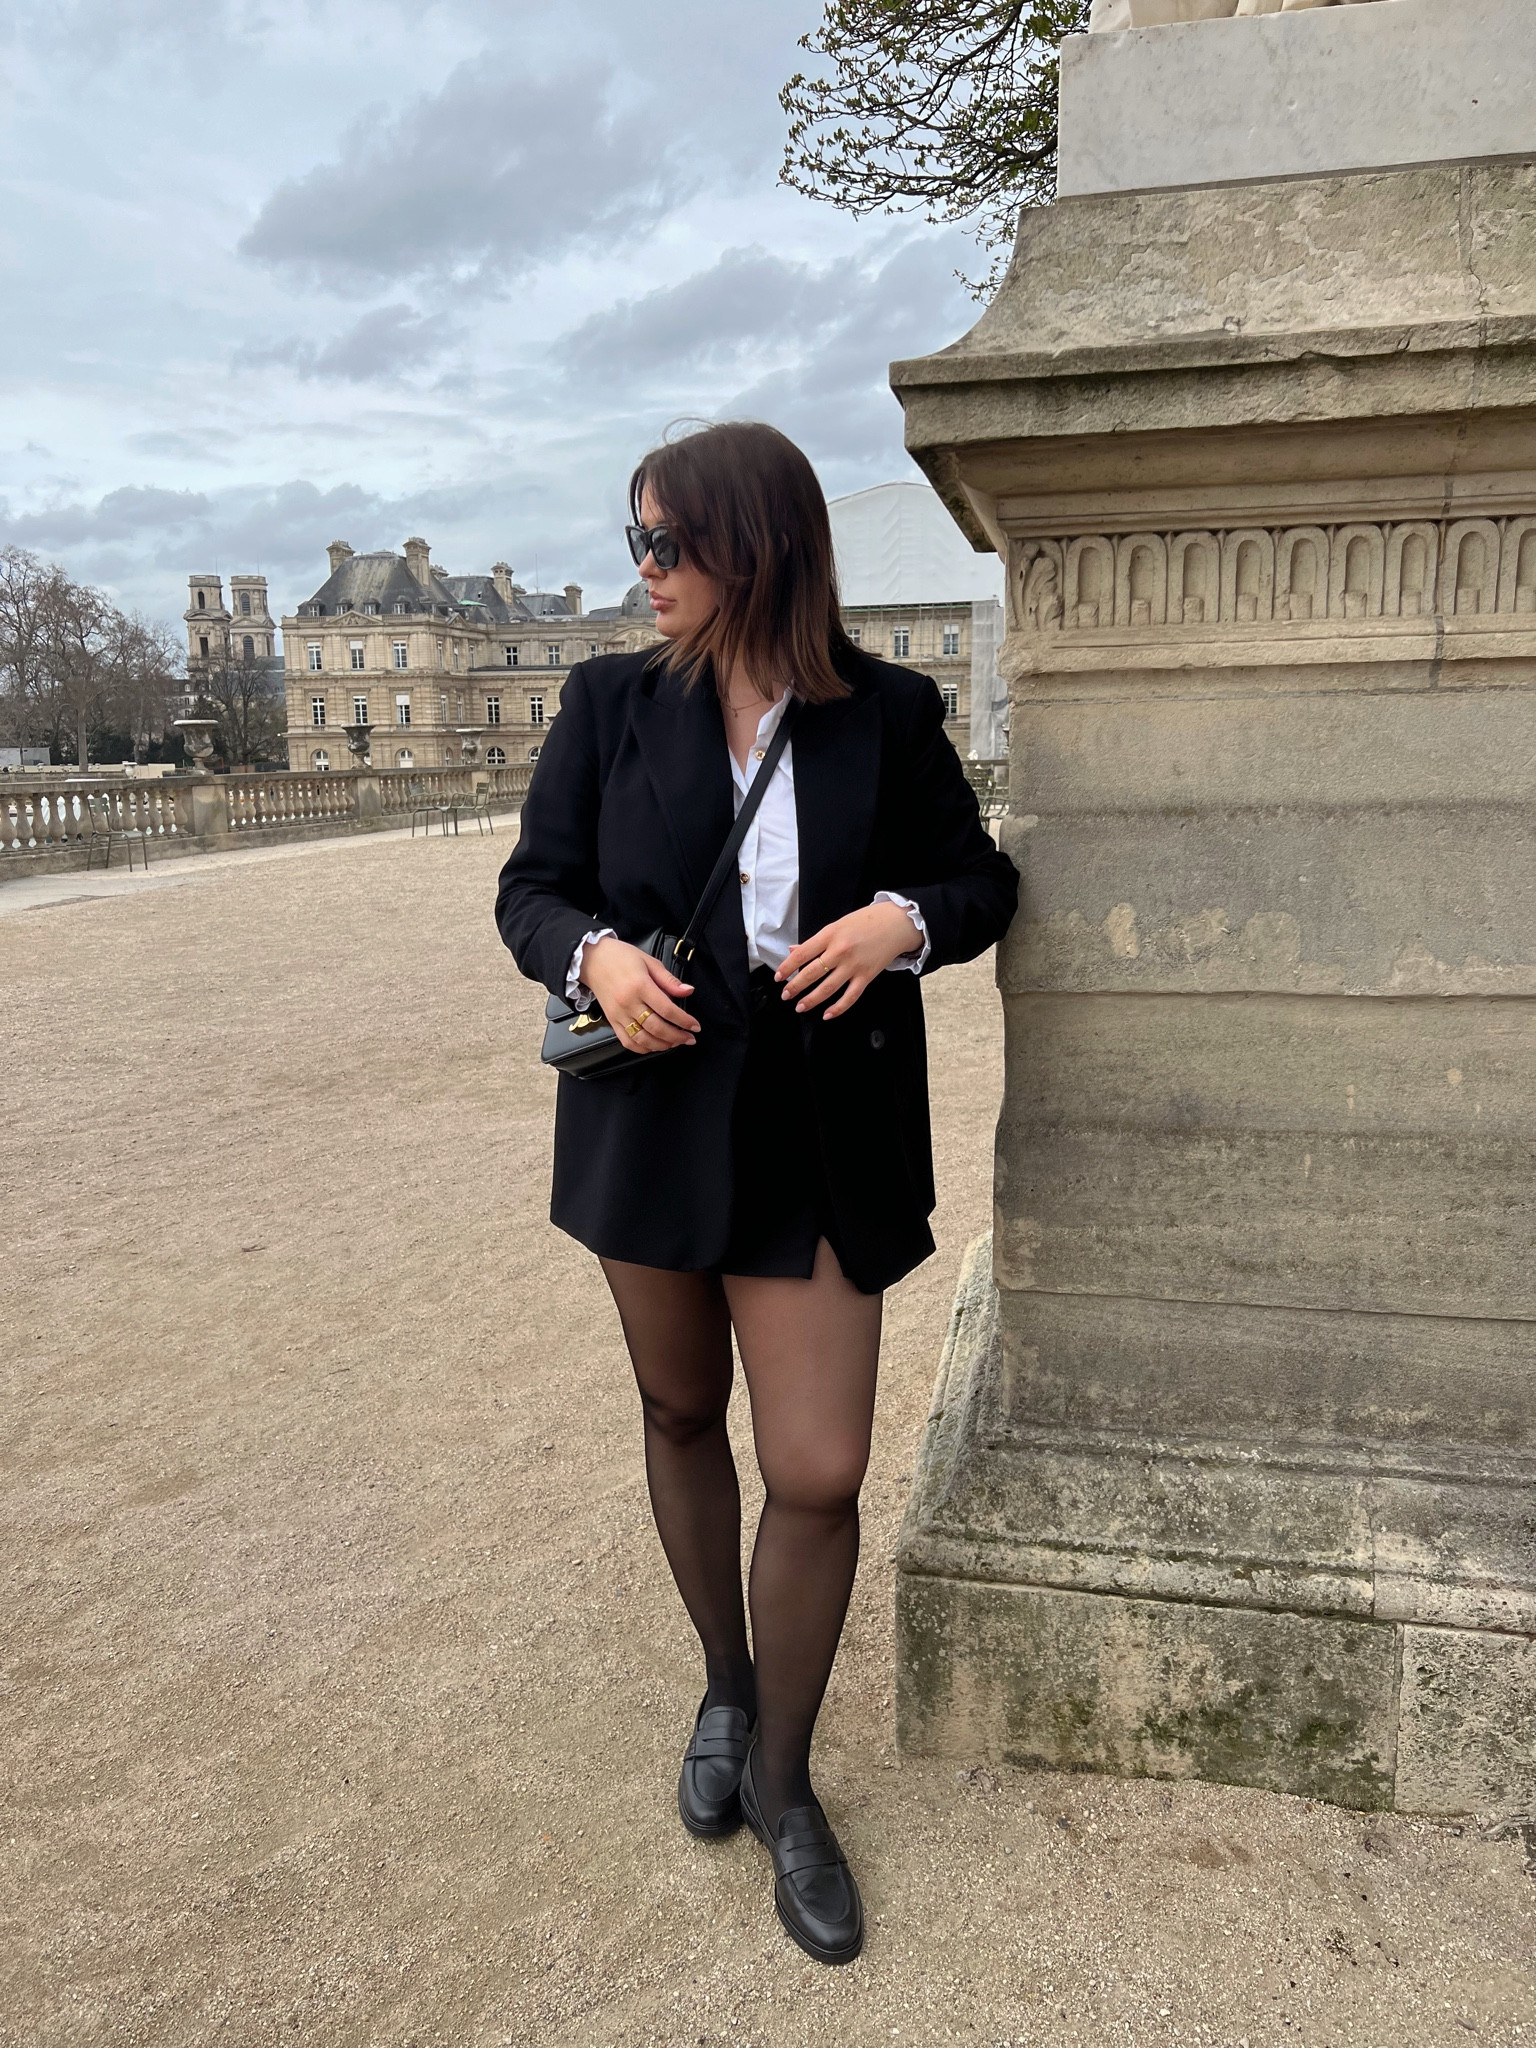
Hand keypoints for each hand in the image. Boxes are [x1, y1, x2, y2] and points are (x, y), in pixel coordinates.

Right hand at [581, 936, 699, 1054]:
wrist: (592, 959)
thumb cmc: (620, 957)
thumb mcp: (649, 961)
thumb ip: (669, 980)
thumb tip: (688, 991)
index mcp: (640, 986)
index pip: (667, 1009)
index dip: (684, 1021)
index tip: (695, 1026)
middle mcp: (628, 1003)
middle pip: (656, 1028)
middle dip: (677, 1036)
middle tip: (689, 1038)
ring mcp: (619, 1014)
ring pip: (642, 1038)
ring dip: (662, 1045)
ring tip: (675, 1043)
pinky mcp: (612, 1020)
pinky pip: (627, 1041)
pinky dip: (642, 1048)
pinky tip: (654, 1046)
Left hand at [775, 901, 919, 1019]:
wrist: (896, 924)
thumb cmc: (867, 921)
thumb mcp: (837, 925)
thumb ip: (816, 941)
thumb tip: (794, 951)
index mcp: (830, 934)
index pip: (802, 954)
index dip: (787, 967)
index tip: (778, 977)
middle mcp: (840, 951)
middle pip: (812, 973)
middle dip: (795, 987)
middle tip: (786, 995)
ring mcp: (854, 965)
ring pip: (828, 988)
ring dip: (811, 1000)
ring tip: (800, 1006)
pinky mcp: (867, 976)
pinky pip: (850, 997)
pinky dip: (838, 1008)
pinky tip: (827, 1014)